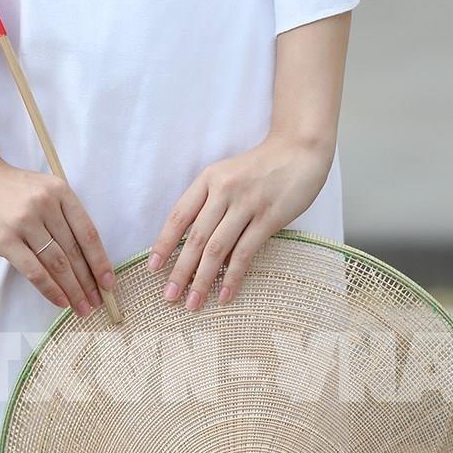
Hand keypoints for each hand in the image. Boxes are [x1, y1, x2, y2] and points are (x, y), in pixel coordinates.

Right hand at [0, 154, 116, 318]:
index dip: (100, 260)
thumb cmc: (9, 187)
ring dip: (73, 289)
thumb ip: (61, 215)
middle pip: (74, 251)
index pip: (87, 232)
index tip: (109, 282)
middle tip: (98, 303)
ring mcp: (25, 222)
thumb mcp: (42, 189)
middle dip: (88, 281)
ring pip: (57, 263)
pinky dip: (50, 289)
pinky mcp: (5, 239)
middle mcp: (46, 205)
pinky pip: (33, 270)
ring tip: (83, 308)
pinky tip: (60, 302)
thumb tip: (83, 257)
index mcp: (60, 191)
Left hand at [146, 134, 332, 310]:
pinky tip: (224, 295)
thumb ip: (210, 201)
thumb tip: (190, 242)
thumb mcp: (227, 174)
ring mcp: (247, 204)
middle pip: (195, 237)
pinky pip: (245, 252)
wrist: (299, 149)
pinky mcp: (269, 218)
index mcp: (209, 178)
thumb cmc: (260, 166)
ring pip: (217, 248)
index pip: (179, 215)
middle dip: (180, 270)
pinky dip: (232, 276)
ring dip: (202, 279)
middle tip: (169, 296)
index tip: (153, 267)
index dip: (164, 243)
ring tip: (193, 303)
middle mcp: (224, 190)